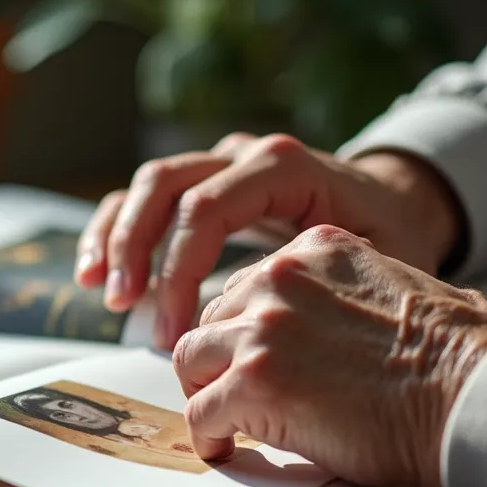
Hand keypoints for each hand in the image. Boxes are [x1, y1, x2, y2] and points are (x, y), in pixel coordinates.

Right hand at [74, 132, 463, 350]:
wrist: (393, 203)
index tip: (173, 331)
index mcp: (284, 167)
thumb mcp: (382, 258)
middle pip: (165, 185)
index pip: (207, 208)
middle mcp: (243, 155)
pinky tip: (93, 275)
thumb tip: (271, 322)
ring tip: (104, 294)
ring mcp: (218, 165)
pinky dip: (112, 232)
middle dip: (136, 249)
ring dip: (116, 239)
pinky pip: (143, 198)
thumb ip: (329, 277)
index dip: (178, 269)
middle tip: (125, 306)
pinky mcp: (201, 186)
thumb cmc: (389, 239)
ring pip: (146, 185)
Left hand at [171, 225, 486, 486]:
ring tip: (223, 423)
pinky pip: (200, 413)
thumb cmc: (464, 360)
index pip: (251, 282)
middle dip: (218, 358)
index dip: (248, 327)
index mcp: (320, 248)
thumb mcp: (412, 288)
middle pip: (214, 317)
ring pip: (192, 359)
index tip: (255, 358)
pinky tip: (226, 450)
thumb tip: (360, 326)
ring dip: (204, 393)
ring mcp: (263, 328)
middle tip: (227, 393)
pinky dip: (207, 437)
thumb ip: (360, 293)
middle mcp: (282, 277)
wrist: (476, 396)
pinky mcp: (253, 382)